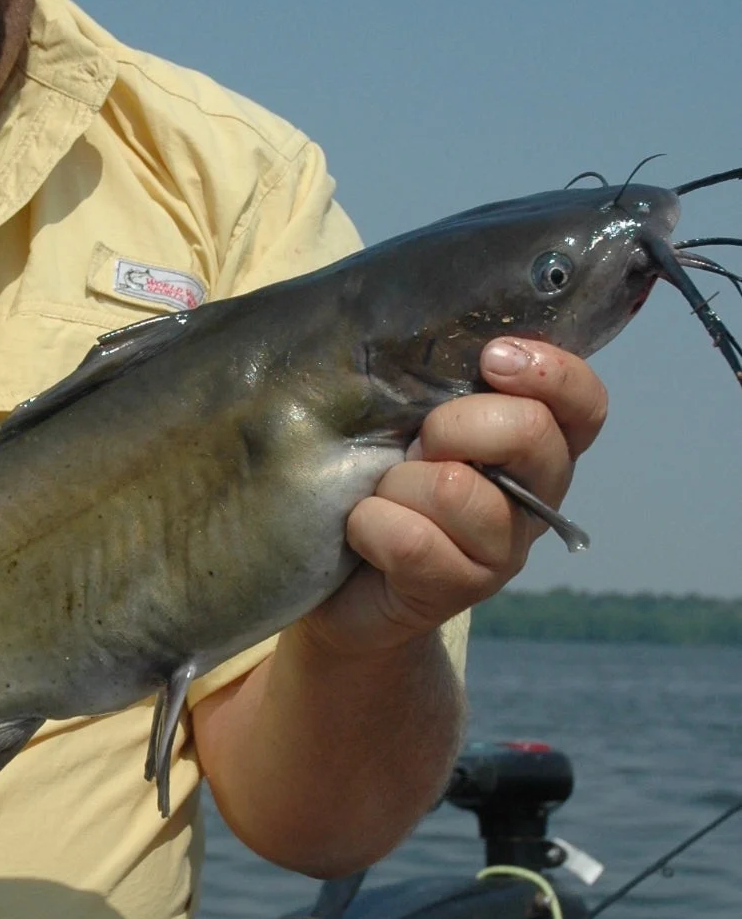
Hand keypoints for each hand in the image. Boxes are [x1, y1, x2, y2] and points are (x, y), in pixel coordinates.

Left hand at [310, 338, 607, 656]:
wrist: (333, 578)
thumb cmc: (367, 474)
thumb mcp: (399, 415)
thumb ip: (428, 380)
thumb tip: (418, 327)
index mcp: (534, 444)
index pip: (584, 402)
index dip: (551, 372)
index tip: (492, 358)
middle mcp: (534, 496)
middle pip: (529, 432)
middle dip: (454, 424)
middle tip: (415, 443)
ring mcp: (504, 550)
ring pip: (455, 488)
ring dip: (397, 483)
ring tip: (382, 495)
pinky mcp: (460, 591)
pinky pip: (412, 541)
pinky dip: (370, 525)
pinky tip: (363, 530)